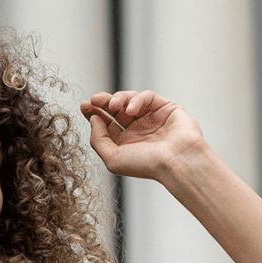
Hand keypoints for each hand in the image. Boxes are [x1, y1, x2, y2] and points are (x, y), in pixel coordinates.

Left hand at [80, 90, 206, 183]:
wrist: (177, 162)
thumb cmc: (147, 165)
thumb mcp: (112, 159)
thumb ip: (98, 139)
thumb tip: (93, 119)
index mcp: (125, 143)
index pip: (106, 123)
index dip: (94, 113)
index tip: (84, 106)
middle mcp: (138, 130)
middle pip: (115, 109)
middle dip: (102, 102)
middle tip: (94, 99)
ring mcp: (151, 118)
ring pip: (129, 100)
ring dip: (118, 99)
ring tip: (112, 105)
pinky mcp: (165, 107)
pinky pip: (147, 97)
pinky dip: (136, 100)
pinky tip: (131, 110)